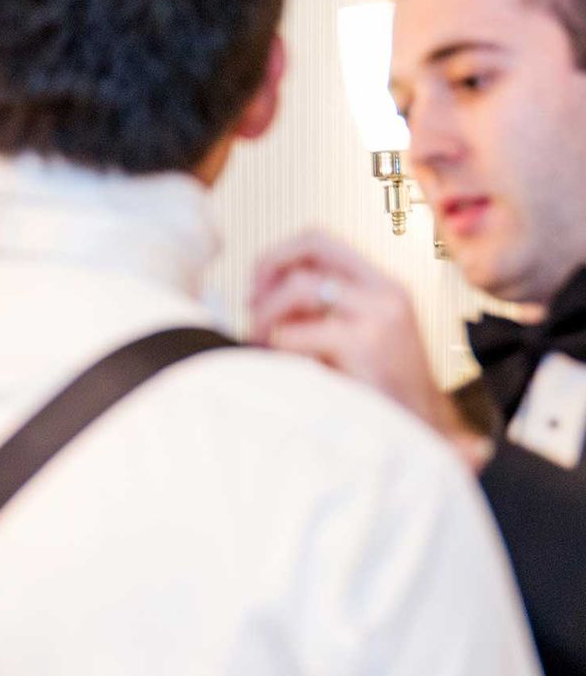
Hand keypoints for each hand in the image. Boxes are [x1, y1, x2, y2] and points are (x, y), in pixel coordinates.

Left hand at [250, 230, 490, 469]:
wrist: (425, 434)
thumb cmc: (381, 394)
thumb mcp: (355, 340)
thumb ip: (320, 314)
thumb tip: (259, 299)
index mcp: (383, 286)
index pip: (323, 240)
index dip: (281, 254)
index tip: (258, 285)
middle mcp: (385, 290)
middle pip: (313, 242)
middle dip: (268, 265)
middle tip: (250, 303)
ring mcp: (379, 314)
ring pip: (301, 286)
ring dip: (267, 313)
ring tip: (259, 341)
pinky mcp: (366, 343)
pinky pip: (297, 333)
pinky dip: (277, 347)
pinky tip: (281, 366)